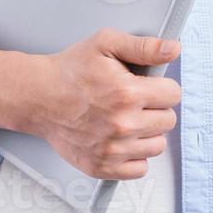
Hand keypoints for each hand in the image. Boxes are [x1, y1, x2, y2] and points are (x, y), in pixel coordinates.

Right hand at [28, 28, 181, 179]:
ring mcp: (112, 150)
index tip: (148, 86)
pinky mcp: (101, 167)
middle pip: (168, 121)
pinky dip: (134, 156)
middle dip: (156, 108)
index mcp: (127, 93)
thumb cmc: (70, 71)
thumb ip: (144, 46)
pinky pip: (139, 169)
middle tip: (135, 101)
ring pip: (157, 146)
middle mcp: (122, 125)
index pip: (173, 95)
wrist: (39, 96)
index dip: (162, 86)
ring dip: (148, 133)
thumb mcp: (106, 43)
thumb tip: (173, 49)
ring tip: (128, 119)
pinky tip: (122, 139)